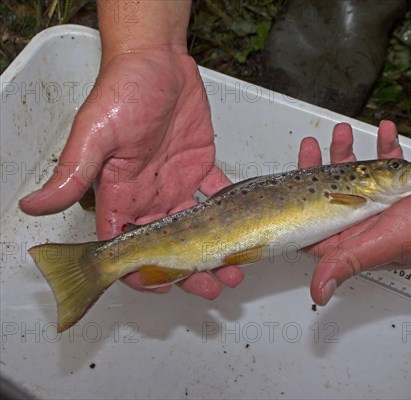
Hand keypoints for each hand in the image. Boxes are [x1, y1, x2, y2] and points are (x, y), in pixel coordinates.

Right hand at [19, 50, 242, 298]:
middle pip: (168, 246)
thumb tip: (32, 206)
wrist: (157, 60)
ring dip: (214, 249)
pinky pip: (216, 196)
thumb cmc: (122, 89)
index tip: (164, 288)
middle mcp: (147, 195)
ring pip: (196, 229)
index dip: (142, 273)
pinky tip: (245, 227)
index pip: (126, 247)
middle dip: (188, 271)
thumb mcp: (96, 133)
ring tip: (235, 266)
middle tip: (212, 286)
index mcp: (119, 194)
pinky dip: (230, 212)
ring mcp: (175, 183)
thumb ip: (73, 173)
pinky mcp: (200, 167)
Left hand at [298, 120, 410, 304]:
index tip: (294, 176)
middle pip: (333, 197)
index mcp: (360, 242)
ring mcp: (388, 207)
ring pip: (357, 178)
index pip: (316, 227)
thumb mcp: (385, 241)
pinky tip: (386, 133)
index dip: (299, 203)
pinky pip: (387, 167)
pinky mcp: (406, 190)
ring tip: (346, 132)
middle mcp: (371, 227)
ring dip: (349, 154)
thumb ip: (347, 261)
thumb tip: (319, 293)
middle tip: (316, 145)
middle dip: (321, 168)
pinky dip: (384, 149)